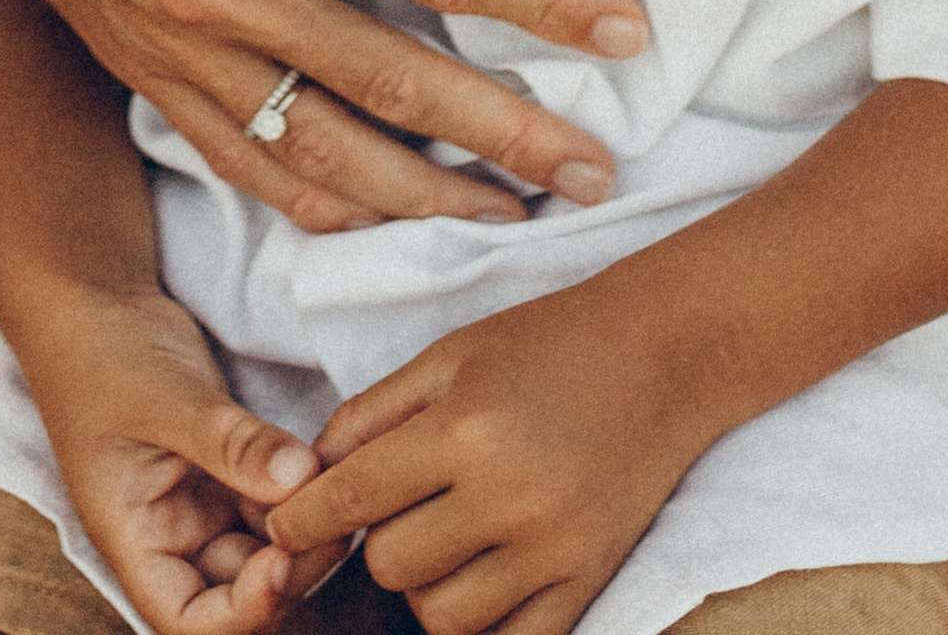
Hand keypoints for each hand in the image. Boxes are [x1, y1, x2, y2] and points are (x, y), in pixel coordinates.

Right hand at [0, 0, 643, 236]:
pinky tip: (365, 213)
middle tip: (598, 178)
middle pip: (394, 87)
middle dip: (507, 140)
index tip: (625, 35)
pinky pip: (236, 164)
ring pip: (317, 158)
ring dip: (422, 198)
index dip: (536, 3)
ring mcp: (170, 46)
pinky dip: (311, 205)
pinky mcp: (134, 68)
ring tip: (507, 219)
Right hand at [21, 284, 343, 634]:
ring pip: (265, 549)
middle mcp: (171, 539)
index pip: (190, 621)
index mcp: (136, 542)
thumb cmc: (103, 355)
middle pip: (239, 594)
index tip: (281, 559)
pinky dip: (301, 489)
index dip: (242, 611)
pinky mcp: (228, 473)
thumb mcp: (163, 399)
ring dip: (304, 527)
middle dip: (290, 567)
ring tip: (336, 478)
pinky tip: (326, 459)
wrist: (95, 302)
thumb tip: (302, 477)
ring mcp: (202, 507)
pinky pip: (272, 501)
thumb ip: (231, 443)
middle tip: (333, 510)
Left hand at [265, 284, 704, 634]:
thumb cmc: (547, 341)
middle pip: (393, 565)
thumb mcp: (450, 353)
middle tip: (392, 510)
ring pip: (443, 618)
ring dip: (423, 588)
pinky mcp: (589, 579)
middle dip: (375, 542)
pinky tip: (476, 585)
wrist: (664, 351)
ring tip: (439, 543)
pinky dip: (482, 627)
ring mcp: (553, 549)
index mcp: (464, 428)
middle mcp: (507, 497)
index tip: (283, 529)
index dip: (304, 520)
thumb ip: (372, 413)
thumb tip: (311, 475)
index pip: (354, 498)